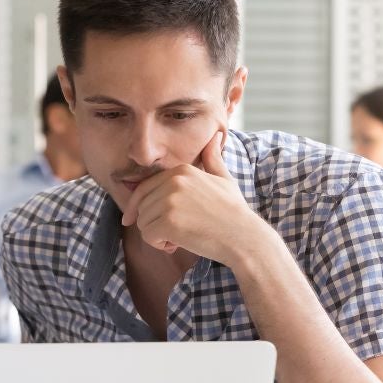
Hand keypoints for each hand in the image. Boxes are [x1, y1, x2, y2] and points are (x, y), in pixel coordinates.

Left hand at [121, 130, 267, 264]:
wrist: (243, 236)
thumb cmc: (234, 211)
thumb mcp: (224, 178)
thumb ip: (213, 158)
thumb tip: (215, 136)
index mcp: (182, 170)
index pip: (144, 188)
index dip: (140, 206)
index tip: (138, 219)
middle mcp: (173, 181)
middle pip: (142, 206)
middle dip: (152, 222)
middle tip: (173, 232)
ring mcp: (170, 201)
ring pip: (143, 222)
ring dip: (156, 235)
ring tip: (178, 238)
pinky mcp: (169, 222)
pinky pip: (148, 236)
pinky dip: (159, 245)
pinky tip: (176, 245)